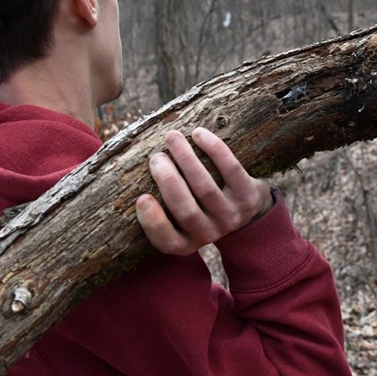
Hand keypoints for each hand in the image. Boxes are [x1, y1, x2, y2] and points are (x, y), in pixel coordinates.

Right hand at [135, 127, 273, 255]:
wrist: (249, 207)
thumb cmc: (201, 205)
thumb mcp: (183, 217)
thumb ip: (160, 205)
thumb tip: (126, 172)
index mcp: (187, 242)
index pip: (167, 241)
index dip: (153, 221)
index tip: (141, 198)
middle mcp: (210, 233)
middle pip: (186, 210)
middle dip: (168, 180)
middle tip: (155, 157)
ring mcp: (232, 216)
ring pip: (205, 188)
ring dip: (186, 159)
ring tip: (172, 137)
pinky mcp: (249, 196)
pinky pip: (231, 170)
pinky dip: (214, 149)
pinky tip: (198, 134)